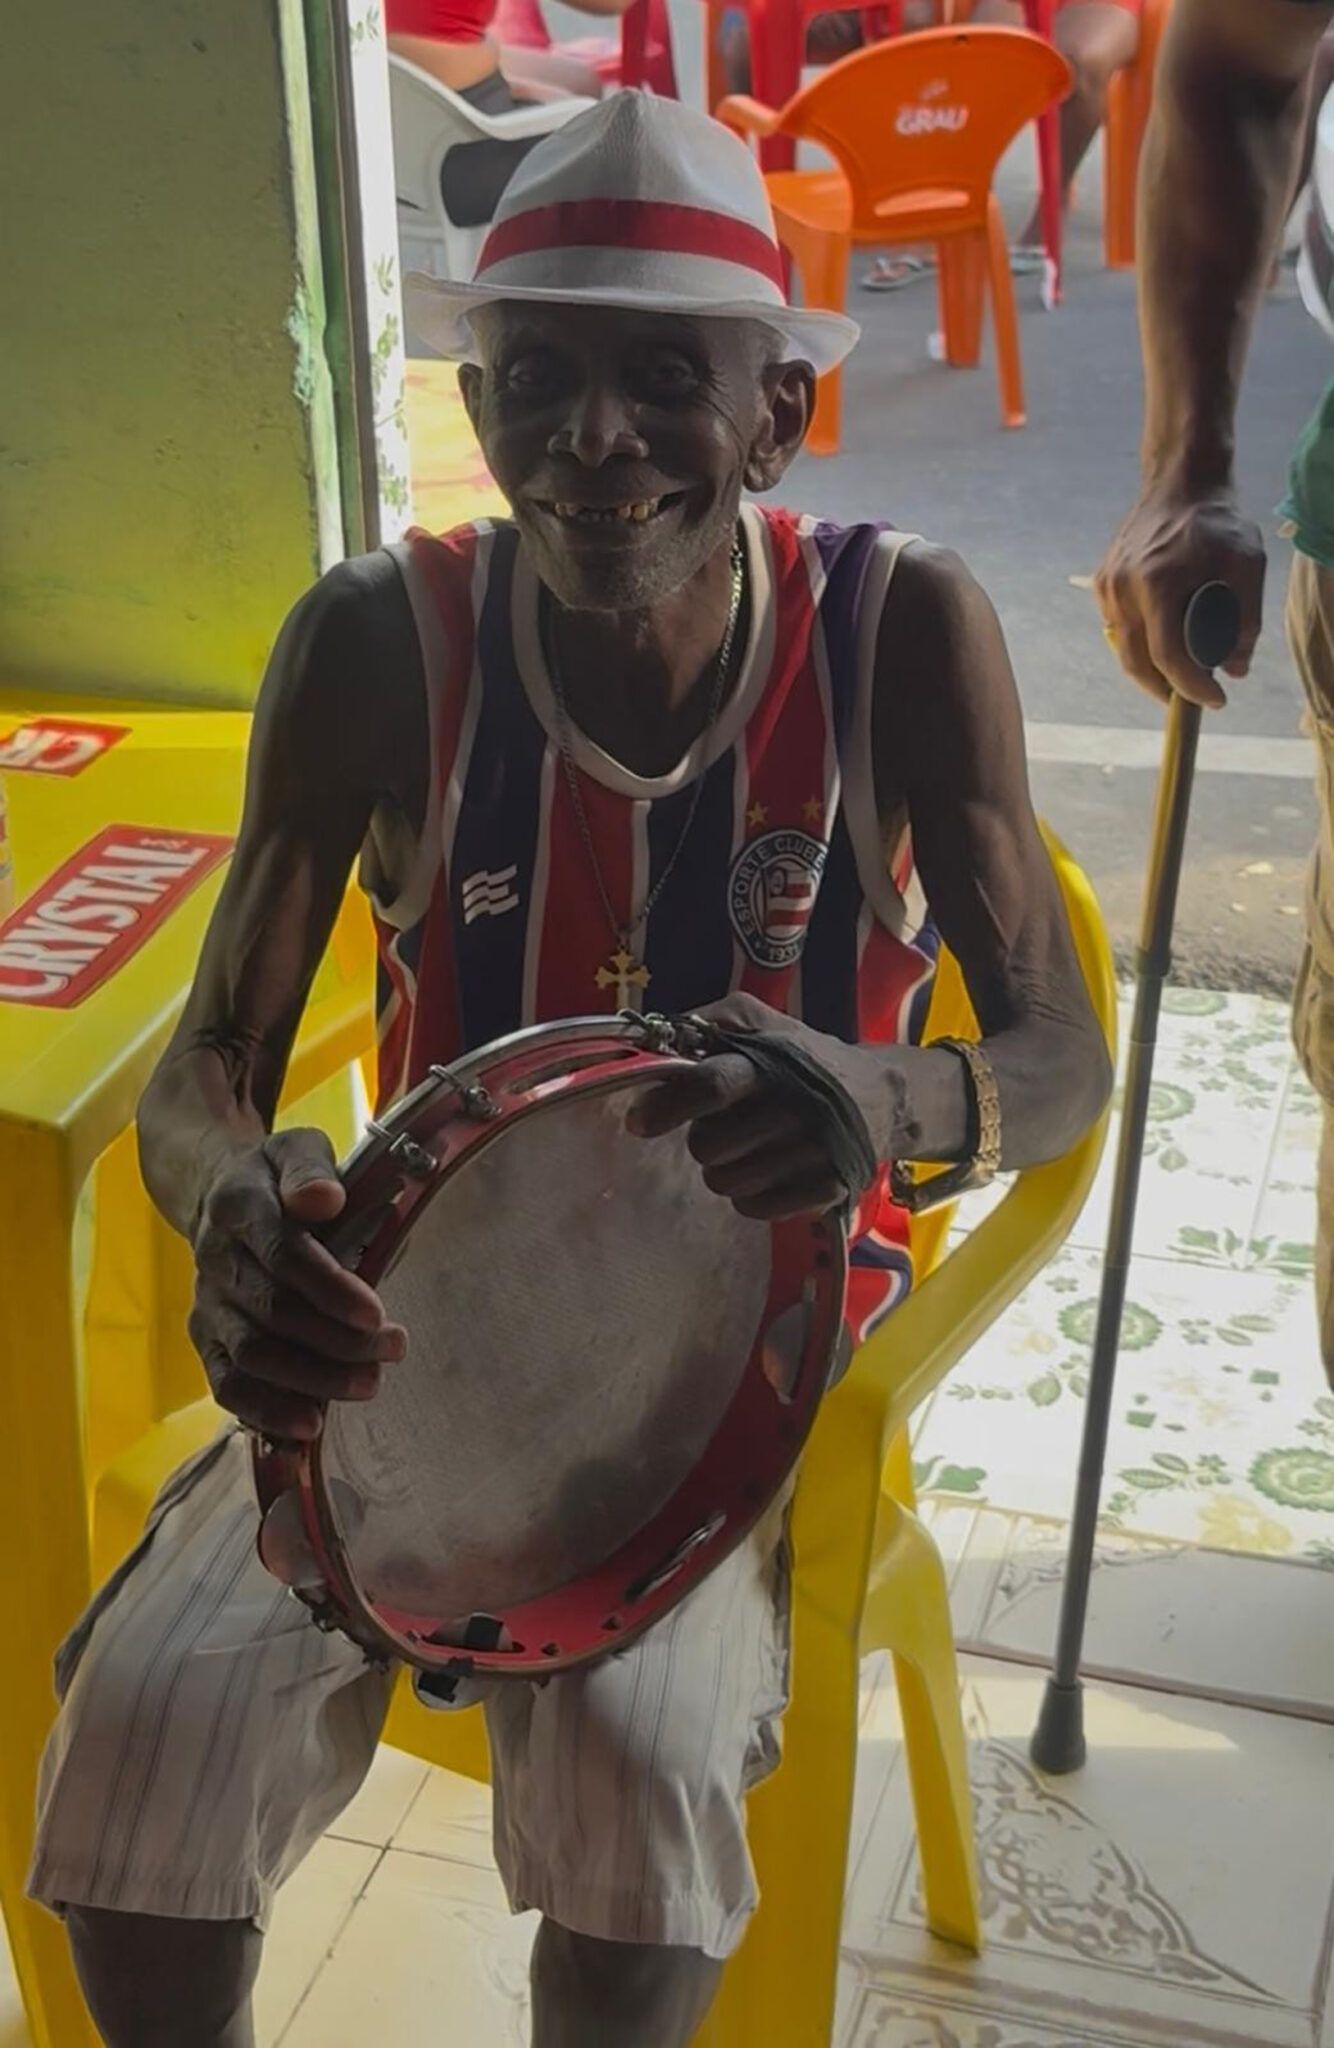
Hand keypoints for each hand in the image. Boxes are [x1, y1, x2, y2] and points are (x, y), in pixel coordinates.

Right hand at [189, 1127, 406, 1441]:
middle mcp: (216, 1260)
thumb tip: (324, 1199)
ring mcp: (207, 1304)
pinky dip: (264, 1410)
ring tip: (368, 1385)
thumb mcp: (297, 1149)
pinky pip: (226, 1383)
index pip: (284, 1254)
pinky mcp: (205, 1339)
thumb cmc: (277, 1177)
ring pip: (251, 1354)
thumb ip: (310, 1169)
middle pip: (273, 1311)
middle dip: (336, 1340)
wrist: (215, 1195)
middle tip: (393, 1349)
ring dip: (311, 1379)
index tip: (376, 1314)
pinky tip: (308, 1427)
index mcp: (240, 1207)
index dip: (330, 1289)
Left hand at [627, 994, 890, 1220]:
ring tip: (748, 1148)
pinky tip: (768, 1172)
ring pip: (724, 1182)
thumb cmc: (805, 1058)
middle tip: (724, 1125)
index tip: (639, 1121)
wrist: (882, 1096)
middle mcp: (794, 1108)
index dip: (667, 1105)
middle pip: (708, 1146)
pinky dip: (749, 1195)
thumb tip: (650, 1041)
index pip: (711, 1085)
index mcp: (772, 1062)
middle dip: (703, 1138)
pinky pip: (753, 1208)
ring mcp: (813, 1152)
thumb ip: (707, 1023)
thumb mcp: (762, 1021)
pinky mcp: (826, 1189)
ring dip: (724, 1168)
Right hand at [1095, 482, 1265, 708]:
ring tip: (1177, 673)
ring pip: (1123, 648)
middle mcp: (1124, 589)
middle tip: (1190, 698)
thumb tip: (1235, 668)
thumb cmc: (1217, 521)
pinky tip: (1159, 636)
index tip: (1215, 699)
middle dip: (1164, 690)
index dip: (1190, 687)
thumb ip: (1246, 619)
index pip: (1167, 656)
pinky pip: (1116, 627)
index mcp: (1158, 584)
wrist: (1180, 482)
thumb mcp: (1248, 563)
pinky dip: (1137, 641)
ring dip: (1149, 668)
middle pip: (1136, 663)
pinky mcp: (1101, 582)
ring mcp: (1107, 586)